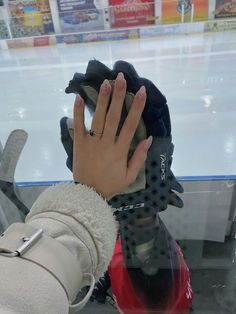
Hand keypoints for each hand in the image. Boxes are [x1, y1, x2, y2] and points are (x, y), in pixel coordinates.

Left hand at [73, 72, 151, 198]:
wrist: (88, 194)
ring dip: (102, 100)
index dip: (137, 108)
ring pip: (98, 119)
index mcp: (120, 151)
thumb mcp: (130, 175)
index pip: (130, 125)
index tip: (141, 92)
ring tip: (105, 82)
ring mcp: (91, 142)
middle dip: (119, 96)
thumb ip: (139, 157)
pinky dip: (77, 112)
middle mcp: (106, 143)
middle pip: (114, 117)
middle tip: (121, 78)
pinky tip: (79, 97)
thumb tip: (149, 138)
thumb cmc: (111, 184)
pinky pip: (78, 126)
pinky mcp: (79, 144)